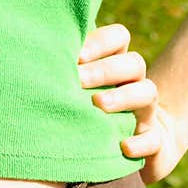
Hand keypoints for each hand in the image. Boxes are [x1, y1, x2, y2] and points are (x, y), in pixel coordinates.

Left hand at [78, 23, 187, 183]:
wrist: (132, 149)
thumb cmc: (91, 116)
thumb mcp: (80, 93)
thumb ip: (64, 77)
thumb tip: (33, 60)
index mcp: (115, 67)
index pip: (118, 38)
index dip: (101, 42)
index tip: (75, 56)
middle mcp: (134, 85)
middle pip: (133, 63)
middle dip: (105, 69)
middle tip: (78, 78)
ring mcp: (146, 113)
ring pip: (147, 93)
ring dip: (123, 97)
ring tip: (98, 104)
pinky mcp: (154, 143)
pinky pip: (154, 140)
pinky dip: (141, 143)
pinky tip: (124, 147)